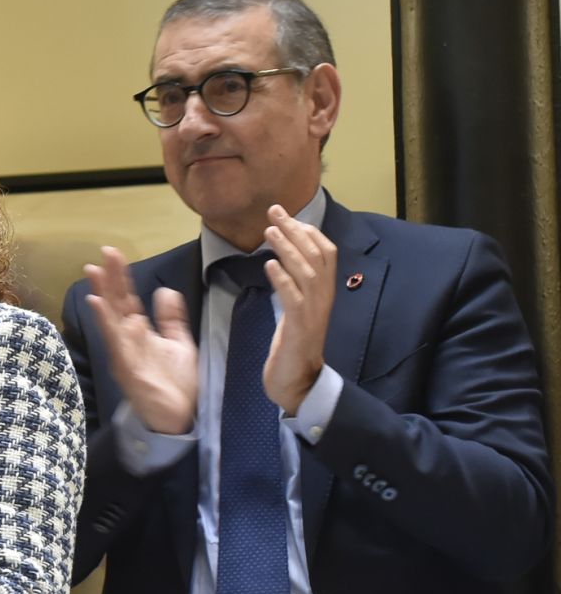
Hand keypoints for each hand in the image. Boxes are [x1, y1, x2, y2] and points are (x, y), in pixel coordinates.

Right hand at [85, 248, 197, 435]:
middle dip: (109, 278)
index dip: (121, 277)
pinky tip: (98, 303)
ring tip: (94, 271)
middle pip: (116, 303)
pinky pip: (114, 340)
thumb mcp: (179, 343)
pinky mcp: (126, 365)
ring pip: (110, 317)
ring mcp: (124, 352)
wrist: (177, 418)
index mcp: (139, 332)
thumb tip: (164, 291)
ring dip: (102, 293)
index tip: (114, 255)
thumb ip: (171, 319)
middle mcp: (127, 339)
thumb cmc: (175, 384)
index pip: (127, 298)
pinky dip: (105, 320)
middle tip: (103, 253)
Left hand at [261, 204, 336, 413]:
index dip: (307, 231)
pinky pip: (293, 298)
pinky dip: (282, 280)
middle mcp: (324, 297)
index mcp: (324, 292)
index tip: (287, 216)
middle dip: (295, 230)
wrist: (298, 381)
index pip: (324, 252)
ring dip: (287, 248)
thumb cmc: (294, 345)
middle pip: (316, 255)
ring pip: (305, 272)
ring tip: (270, 230)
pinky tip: (269, 265)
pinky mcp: (300, 327)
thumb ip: (294, 287)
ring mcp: (314, 312)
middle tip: (274, 211)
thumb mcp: (296, 310)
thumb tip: (283, 263)